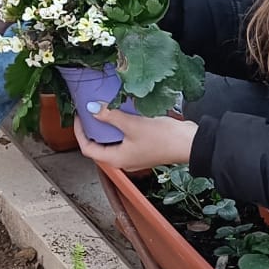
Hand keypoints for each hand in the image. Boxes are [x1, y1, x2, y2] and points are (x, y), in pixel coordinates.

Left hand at [75, 106, 195, 170]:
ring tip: (104, 108)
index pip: (88, 148)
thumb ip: (111, 116)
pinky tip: (123, 112)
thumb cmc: (162, 138)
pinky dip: (120, 126)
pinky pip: (125, 137)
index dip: (80, 132)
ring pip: (113, 141)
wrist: (189, 143)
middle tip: (91, 110)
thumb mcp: (133, 124)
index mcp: (116, 159)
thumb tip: (92, 108)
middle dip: (94, 128)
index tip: (79, 116)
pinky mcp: (143, 148)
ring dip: (108, 126)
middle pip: (100, 145)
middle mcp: (123, 160)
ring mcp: (134, 155)